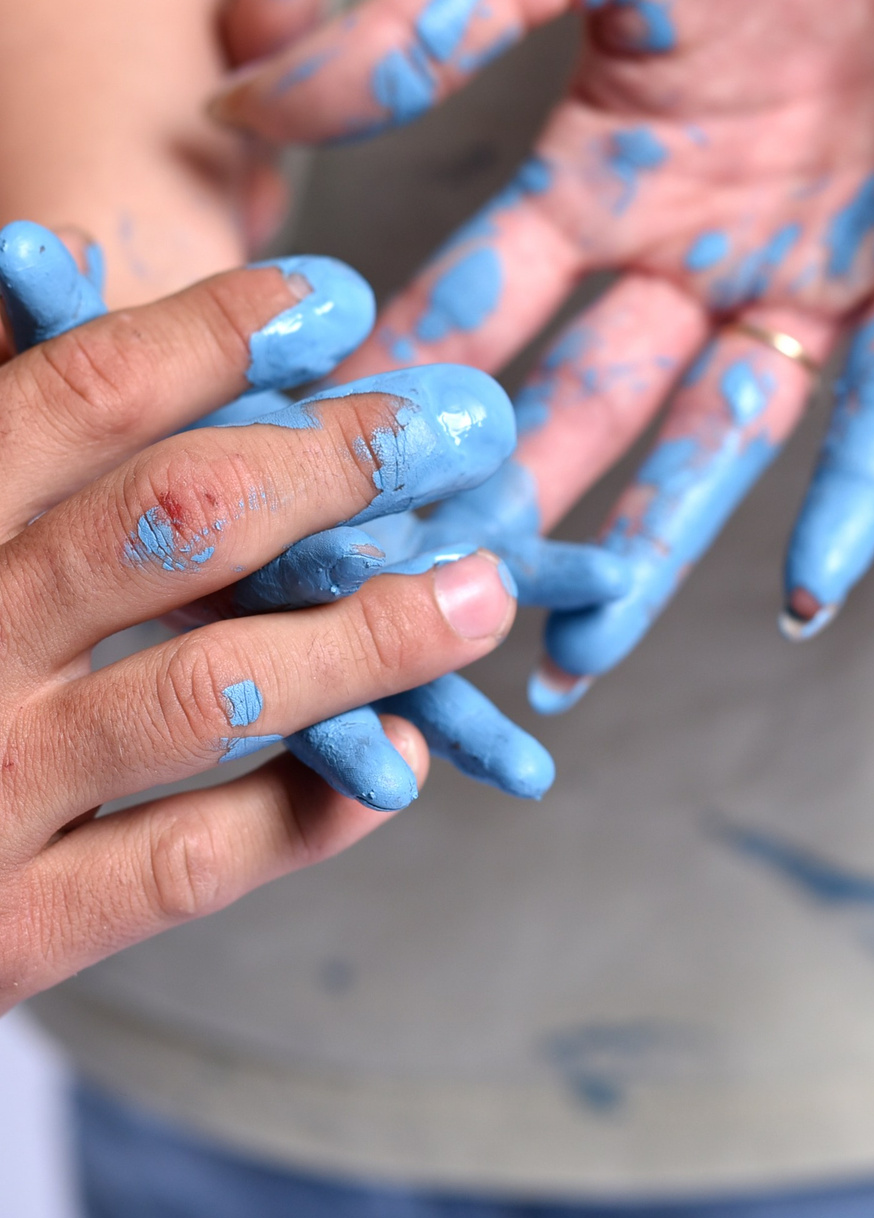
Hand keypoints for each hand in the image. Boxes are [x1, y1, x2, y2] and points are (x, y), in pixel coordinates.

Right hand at [0, 260, 519, 1009]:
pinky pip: (197, 856)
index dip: (216, 336)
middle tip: (461, 428)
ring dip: (372, 634)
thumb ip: (23, 454)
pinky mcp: (17, 930)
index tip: (333, 302)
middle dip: (338, 464)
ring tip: (482, 589)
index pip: (77, 395)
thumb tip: (89, 288)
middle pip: (171, 521)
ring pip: (209, 689)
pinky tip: (404, 751)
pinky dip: (315, 801)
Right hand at [213, 0, 873, 705]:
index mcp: (604, 178)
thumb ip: (424, 24)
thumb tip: (245, 103)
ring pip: (733, 427)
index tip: (333, 476)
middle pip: (596, 398)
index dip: (412, 386)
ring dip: (669, 535)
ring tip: (594, 640)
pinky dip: (864, 474)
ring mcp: (817, 264)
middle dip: (525, 500)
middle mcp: (700, 249)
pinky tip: (821, 571)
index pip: (486, 305)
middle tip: (448, 608)